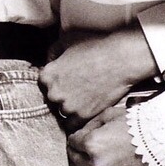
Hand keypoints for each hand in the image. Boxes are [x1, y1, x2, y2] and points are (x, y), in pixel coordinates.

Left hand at [40, 24, 157, 126]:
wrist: (121, 60)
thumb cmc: (96, 46)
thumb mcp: (68, 40)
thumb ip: (53, 52)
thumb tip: (49, 60)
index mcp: (47, 75)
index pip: (44, 84)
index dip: (56, 82)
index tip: (66, 81)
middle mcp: (54, 93)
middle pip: (53, 100)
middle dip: (62, 95)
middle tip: (77, 90)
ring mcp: (68, 106)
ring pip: (62, 113)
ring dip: (70, 109)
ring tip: (83, 101)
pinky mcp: (83, 116)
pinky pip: (73, 124)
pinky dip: (78, 120)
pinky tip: (85, 111)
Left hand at [67, 104, 156, 165]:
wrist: (161, 139)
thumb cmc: (136, 123)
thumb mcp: (110, 114)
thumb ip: (91, 124)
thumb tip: (81, 133)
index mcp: (92, 143)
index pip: (73, 142)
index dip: (74, 137)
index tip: (77, 136)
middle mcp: (96, 163)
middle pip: (75, 160)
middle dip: (74, 152)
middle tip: (76, 148)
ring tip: (81, 162)